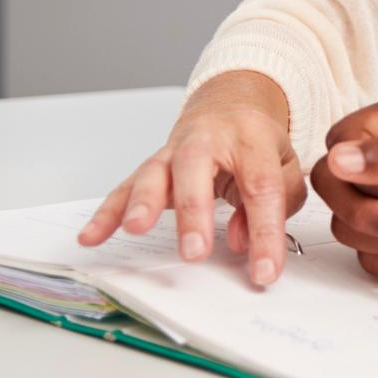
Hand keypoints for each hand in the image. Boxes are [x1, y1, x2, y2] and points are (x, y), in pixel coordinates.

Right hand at [77, 71, 306, 286]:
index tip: (264, 272)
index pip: (261, 188)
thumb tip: (243, 240)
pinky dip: (107, 213)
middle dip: (194, 213)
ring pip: (154, 174)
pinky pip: (125, 189)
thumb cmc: (258, 142)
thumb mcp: (286, 164)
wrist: (228, 106)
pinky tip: (91, 236)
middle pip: (197, 172)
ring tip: (135, 229)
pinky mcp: (151, 166)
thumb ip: (278, 202)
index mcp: (251, 139)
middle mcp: (207, 140)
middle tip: (194, 252)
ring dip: (143, 203)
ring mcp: (173, 152)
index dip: (264, 232)